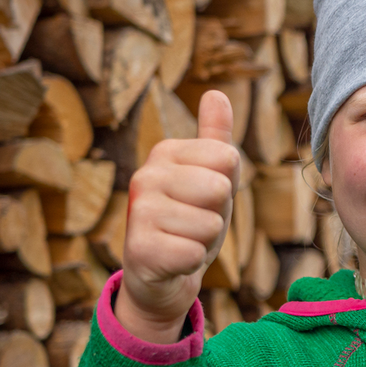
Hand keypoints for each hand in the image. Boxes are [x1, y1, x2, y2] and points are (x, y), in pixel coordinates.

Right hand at [116, 91, 239, 342]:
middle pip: (220, 189)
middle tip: (195, 223)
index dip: (227, 184)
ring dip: (205, 241)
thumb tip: (215, 93)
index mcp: (166, 152)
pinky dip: (192, 262)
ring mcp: (138, 211)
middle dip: (217, 214)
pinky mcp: (138, 249)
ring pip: (211, 225)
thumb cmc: (190, 219)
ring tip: (184, 240)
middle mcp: (145, 175)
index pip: (228, 157)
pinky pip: (194, 254)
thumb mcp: (210, 176)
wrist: (161, 273)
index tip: (205, 197)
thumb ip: (215, 137)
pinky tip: (174, 261)